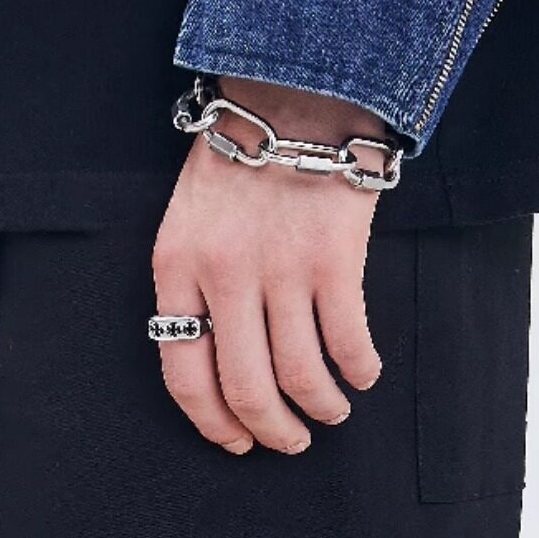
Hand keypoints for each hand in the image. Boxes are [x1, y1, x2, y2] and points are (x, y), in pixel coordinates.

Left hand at [150, 80, 387, 454]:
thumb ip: (194, 286)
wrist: (294, 93)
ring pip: (299, 375)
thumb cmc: (242, 162)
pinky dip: (357, 369)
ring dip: (320, 407)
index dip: (212, 422)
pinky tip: (362, 372)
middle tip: (289, 443)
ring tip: (332, 410)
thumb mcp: (190, 220)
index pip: (183, 372)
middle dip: (271, 432)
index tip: (235, 441)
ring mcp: (279, 268)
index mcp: (176, 267)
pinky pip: (346, 340)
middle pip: (245, 388)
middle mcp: (223, 274)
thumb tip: (219, 368)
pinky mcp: (332, 258)